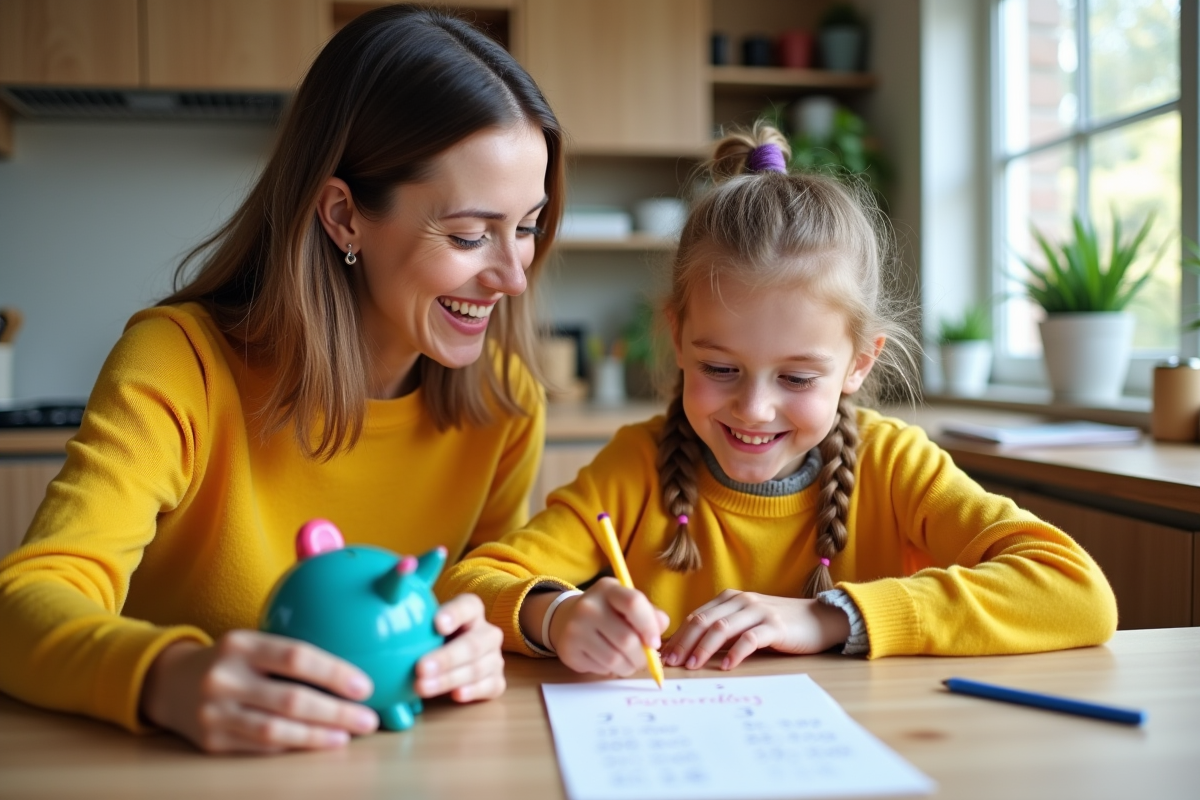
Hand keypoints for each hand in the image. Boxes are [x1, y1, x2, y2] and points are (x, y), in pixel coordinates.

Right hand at [139, 630, 378, 753]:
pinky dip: (293, 748)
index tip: (365, 686)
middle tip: (368, 719)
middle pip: (291, 699)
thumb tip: (353, 673)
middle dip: (336, 712)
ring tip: (347, 736)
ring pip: (276, 731)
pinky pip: (260, 748)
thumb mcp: (252, 644)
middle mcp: (224, 678)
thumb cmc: (231, 662)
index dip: (334, 672)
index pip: (296, 656)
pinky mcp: (210, 742)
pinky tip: (317, 744)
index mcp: (241, 644)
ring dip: (318, 736)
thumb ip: (290, 654)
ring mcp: (214, 713)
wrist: (168, 683)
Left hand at [413, 593, 505, 702]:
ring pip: (478, 668)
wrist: (448, 657)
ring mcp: (494, 657)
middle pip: (472, 644)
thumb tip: (402, 565)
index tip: (435, 624)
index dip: (454, 614)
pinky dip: (474, 691)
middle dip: (446, 657)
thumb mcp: (421, 613)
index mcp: (471, 610)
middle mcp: (487, 632)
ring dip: (450, 679)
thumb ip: (410, 592)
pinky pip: (490, 687)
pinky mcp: (496, 680)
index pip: (468, 606)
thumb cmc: (430, 633)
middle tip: (419, 668)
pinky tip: (456, 695)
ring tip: (422, 687)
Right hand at [548, 577, 669, 676]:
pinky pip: (600, 669)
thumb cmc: (608, 612)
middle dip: (642, 656)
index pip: (633, 602)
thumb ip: (649, 614)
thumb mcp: (627, 604)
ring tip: (628, 661)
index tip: (655, 642)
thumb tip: (659, 631)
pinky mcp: (569, 651)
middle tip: (644, 660)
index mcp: (608, 589)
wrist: (567, 619)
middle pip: (627, 639)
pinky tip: (608, 660)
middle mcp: (588, 606)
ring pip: (615, 660)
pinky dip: (611, 670)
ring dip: (628, 667)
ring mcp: (576, 629)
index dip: (649, 626)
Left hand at [662, 591, 849, 670]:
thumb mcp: (746, 622)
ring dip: (703, 648)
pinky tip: (725, 666)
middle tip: (671, 663)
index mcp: (729, 598)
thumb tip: (690, 649)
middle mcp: (741, 601)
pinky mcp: (775, 626)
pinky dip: (734, 653)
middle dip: (683, 642)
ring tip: (692, 665)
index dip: (678, 636)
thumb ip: (723, 630)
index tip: (663, 655)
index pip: (696, 617)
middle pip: (703, 621)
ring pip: (721, 629)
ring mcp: (758, 611)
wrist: (820, 618)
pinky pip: (749, 639)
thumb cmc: (779, 624)